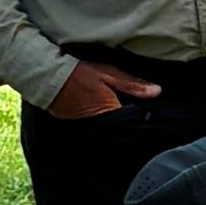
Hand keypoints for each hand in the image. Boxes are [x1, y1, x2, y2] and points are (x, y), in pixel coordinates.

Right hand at [44, 58, 162, 124]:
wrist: (48, 78)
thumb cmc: (79, 73)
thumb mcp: (108, 74)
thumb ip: (132, 85)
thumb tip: (157, 92)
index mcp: (110, 112)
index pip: (133, 123)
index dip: (142, 121)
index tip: (152, 120)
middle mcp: (100, 125)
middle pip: (121, 129)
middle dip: (130, 125)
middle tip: (141, 122)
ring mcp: (88, 128)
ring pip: (109, 130)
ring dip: (116, 126)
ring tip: (123, 119)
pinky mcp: (78, 126)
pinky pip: (96, 129)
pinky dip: (102, 125)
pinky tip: (105, 118)